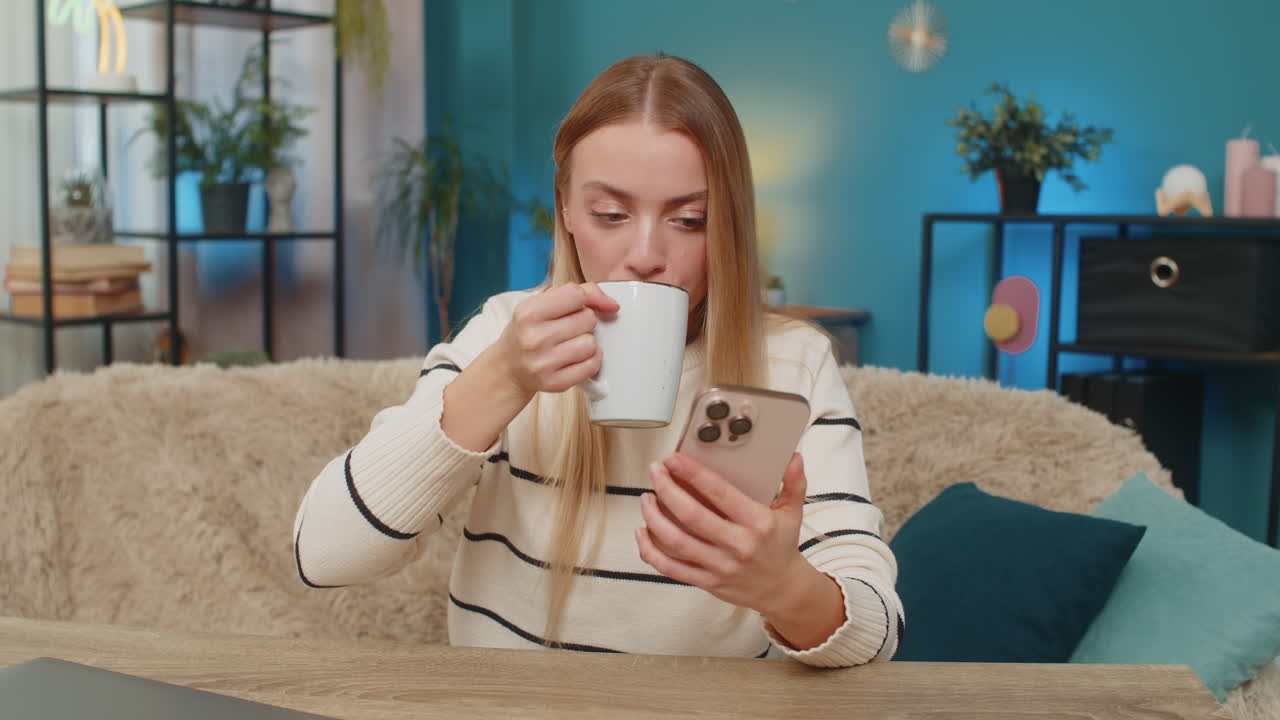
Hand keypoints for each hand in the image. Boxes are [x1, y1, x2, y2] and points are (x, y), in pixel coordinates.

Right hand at [494, 283, 619, 396]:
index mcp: (528, 312)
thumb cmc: (529, 330)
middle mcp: (533, 338)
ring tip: (571, 343)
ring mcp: (543, 363)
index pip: (577, 295)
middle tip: (569, 328)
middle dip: (584, 321)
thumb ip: (579, 292)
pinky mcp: (554, 383)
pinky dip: (590, 360)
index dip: (584, 300)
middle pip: (588, 319)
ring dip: (587, 342)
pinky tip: (576, 358)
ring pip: (591, 344)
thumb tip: (612, 305)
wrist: (508, 367)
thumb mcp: (541, 303)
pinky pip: (591, 366)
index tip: (580, 307)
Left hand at [635, 452, 814, 617]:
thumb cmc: (781, 548)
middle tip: (656, 471)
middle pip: (691, 515)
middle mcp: (737, 545)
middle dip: (667, 489)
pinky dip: (650, 551)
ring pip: (676, 542)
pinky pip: (671, 568)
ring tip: (647, 497)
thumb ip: (793, 483)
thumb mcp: (793, 513)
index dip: (693, 474)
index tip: (675, 459)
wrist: (782, 590)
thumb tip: (793, 458)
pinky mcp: (707, 581)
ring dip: (654, 517)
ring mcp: (720, 566)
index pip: (720, 493)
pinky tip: (642, 533)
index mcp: (757, 523)